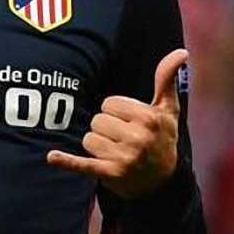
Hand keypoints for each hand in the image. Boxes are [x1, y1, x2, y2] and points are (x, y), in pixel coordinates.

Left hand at [46, 49, 187, 198]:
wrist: (163, 181)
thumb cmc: (162, 138)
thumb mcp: (167, 109)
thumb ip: (167, 78)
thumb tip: (181, 51)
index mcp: (149, 118)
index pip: (109, 103)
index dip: (116, 111)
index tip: (129, 122)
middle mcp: (137, 138)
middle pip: (97, 120)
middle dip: (106, 128)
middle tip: (123, 139)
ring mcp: (124, 158)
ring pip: (88, 139)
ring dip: (97, 145)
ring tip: (116, 152)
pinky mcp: (110, 174)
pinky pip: (83, 164)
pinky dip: (67, 161)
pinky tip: (52, 157)